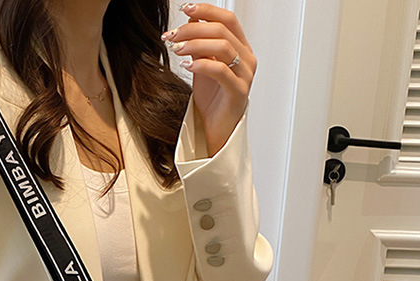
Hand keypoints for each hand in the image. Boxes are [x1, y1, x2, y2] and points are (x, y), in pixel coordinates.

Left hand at [163, 3, 256, 155]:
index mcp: (241, 48)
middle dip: (194, 28)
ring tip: (176, 50)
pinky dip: (201, 65)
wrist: (215, 129)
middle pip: (223, 30)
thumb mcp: (202, 66)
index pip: (227, 19)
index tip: (185, 9)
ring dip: (195, 44)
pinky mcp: (238, 92)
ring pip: (223, 47)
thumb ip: (199, 45)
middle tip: (172, 35)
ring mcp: (245, 75)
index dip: (207, 10)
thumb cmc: (212, 100)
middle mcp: (246, 59)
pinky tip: (186, 66)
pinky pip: (221, 71)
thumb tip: (189, 22)